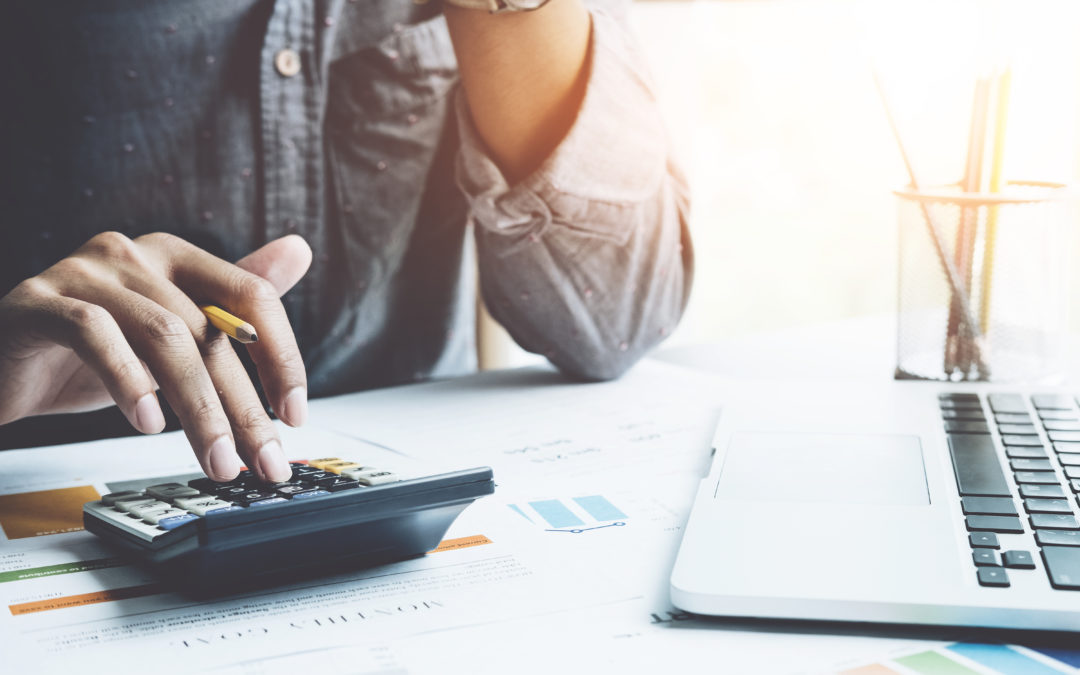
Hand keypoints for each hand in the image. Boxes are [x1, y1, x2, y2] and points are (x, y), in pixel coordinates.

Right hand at [0, 232, 311, 482]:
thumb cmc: (88, 353)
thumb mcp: (168, 336)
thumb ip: (231, 304)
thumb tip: (301, 250)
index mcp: (174, 255)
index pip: (252, 296)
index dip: (283, 357)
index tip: (296, 416)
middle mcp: (133, 253)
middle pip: (211, 330)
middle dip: (245, 406)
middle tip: (264, 461)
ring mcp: (83, 272)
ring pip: (165, 337)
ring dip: (200, 410)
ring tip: (218, 461)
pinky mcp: (39, 303)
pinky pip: (95, 336)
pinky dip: (129, 382)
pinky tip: (148, 425)